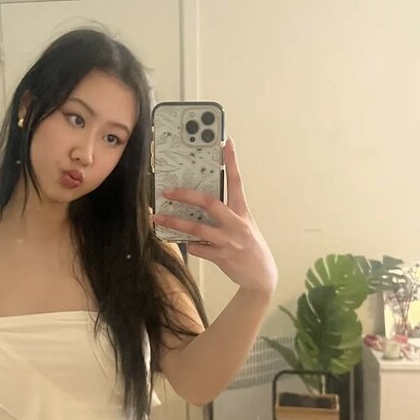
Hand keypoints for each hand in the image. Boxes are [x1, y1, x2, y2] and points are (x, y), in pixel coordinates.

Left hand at [151, 138, 277, 295]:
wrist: (261, 276)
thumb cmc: (249, 245)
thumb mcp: (244, 224)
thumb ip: (226, 213)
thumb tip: (200, 202)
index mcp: (242, 211)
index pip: (236, 182)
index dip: (232, 162)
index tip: (226, 143)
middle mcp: (236, 223)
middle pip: (209, 203)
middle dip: (186, 195)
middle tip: (168, 190)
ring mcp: (228, 241)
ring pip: (197, 228)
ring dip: (175, 222)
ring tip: (158, 217)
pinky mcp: (221, 257)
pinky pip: (198, 248)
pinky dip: (190, 245)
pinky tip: (189, 244)